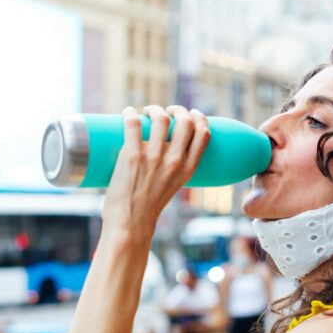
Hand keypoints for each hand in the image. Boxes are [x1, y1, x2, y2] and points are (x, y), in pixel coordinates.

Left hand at [101, 105, 210, 238]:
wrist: (130, 223)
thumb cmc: (148, 207)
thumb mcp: (173, 186)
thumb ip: (173, 168)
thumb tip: (162, 149)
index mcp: (188, 169)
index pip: (204, 134)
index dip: (200, 118)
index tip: (191, 113)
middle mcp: (175, 161)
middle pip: (185, 121)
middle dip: (178, 109)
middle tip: (167, 111)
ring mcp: (154, 157)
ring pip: (162, 118)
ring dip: (154, 109)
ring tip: (146, 113)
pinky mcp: (132, 156)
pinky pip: (133, 124)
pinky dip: (130, 114)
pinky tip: (128, 112)